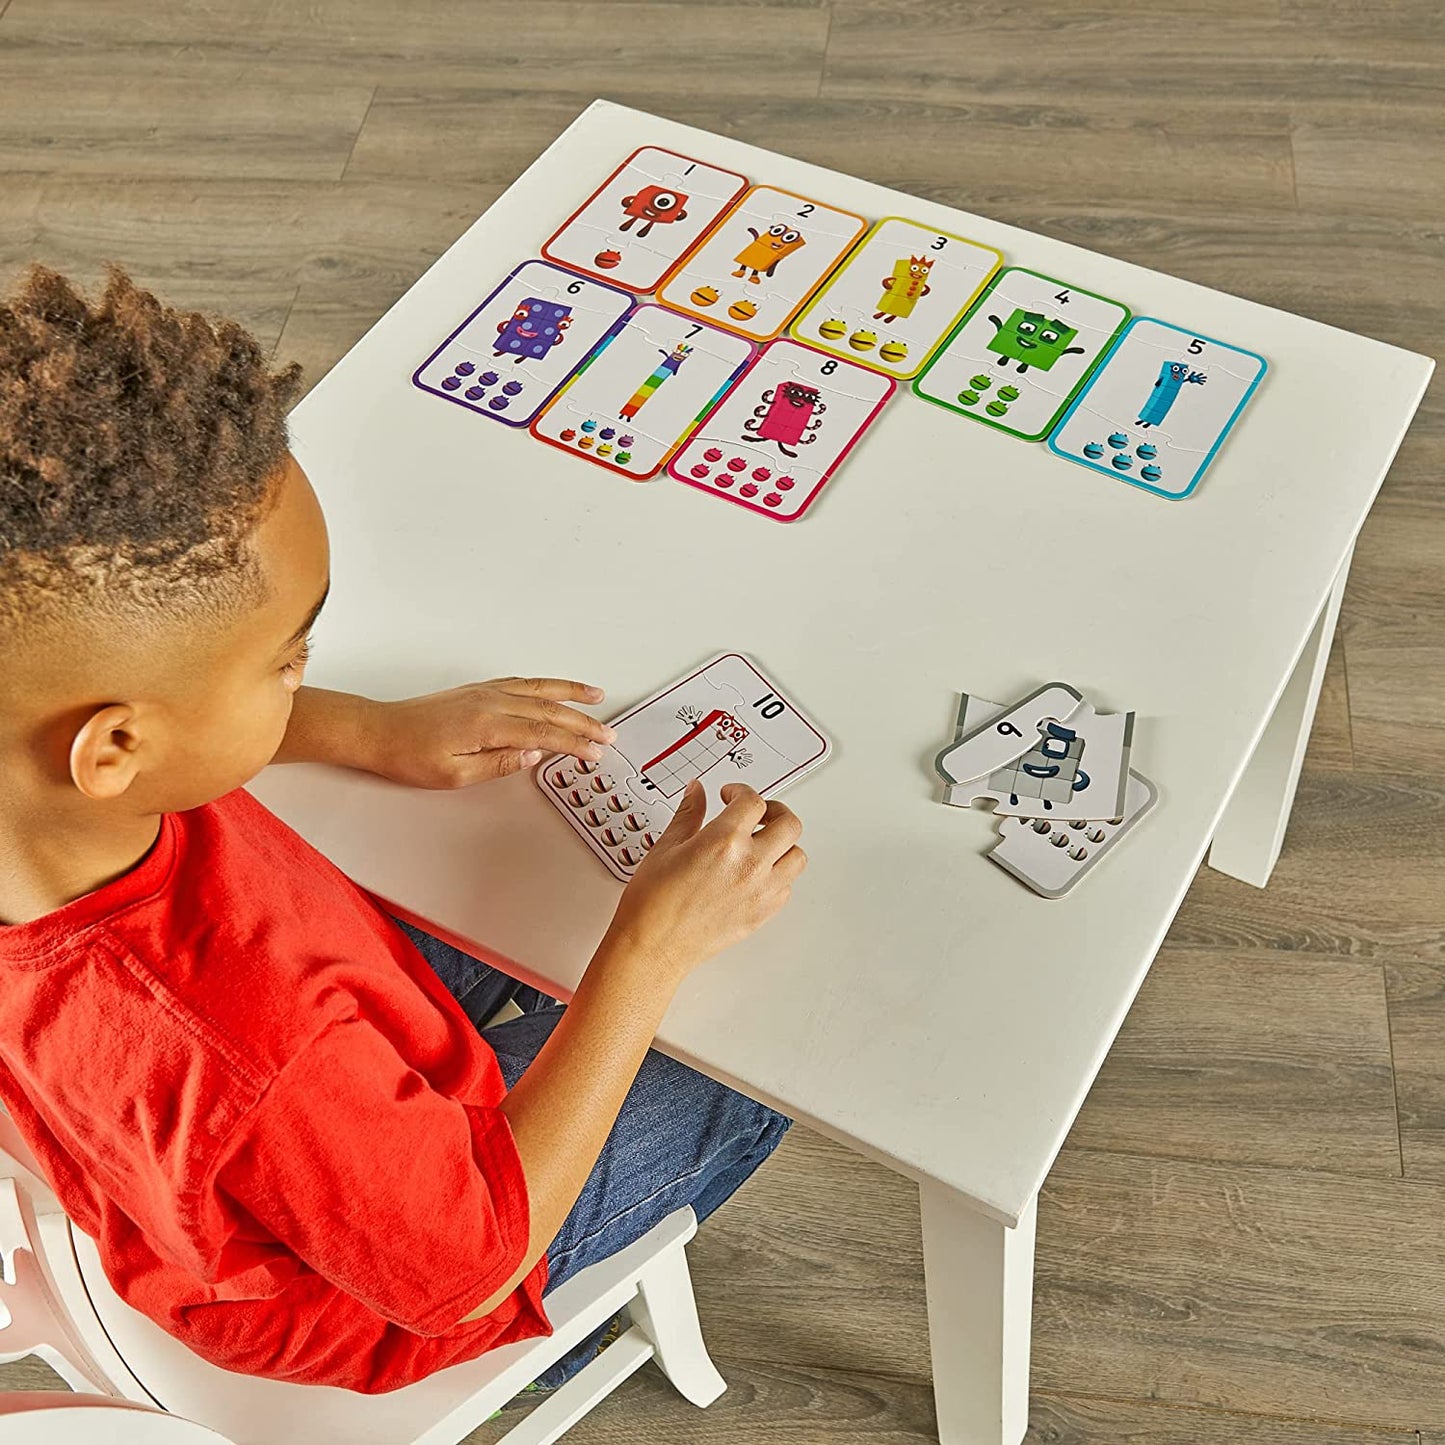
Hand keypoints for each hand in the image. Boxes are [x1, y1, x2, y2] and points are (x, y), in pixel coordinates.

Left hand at [359, 678, 614, 788]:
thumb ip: (498, 764)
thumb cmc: (410, 754)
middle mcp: (490, 701)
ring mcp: (485, 692)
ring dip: (571, 694)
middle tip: (607, 734)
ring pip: (540, 690)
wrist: (380, 731)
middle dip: (583, 722)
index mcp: (488, 724)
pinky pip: (523, 683)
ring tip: (596, 697)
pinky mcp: (478, 690)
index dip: (574, 743)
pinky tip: (555, 689)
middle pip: (549, 710)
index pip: (544, 733)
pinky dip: (546, 685)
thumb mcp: (455, 775)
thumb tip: (532, 756)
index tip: (595, 751)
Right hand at [604, 781, 805, 982]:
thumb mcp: (666, 846)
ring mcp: (760, 891)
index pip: (752, 801)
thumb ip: (688, 813)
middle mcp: (750, 864)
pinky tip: (757, 873)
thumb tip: (696, 792)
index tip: (730, 795)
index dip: (741, 791)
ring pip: (797, 856)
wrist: (654, 945)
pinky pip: (787, 887)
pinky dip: (778, 875)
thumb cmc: (654, 903)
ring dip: (783, 844)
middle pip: (789, 824)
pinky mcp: (763, 914)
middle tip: (758, 814)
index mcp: (724, 841)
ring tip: (762, 843)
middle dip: (775, 811)